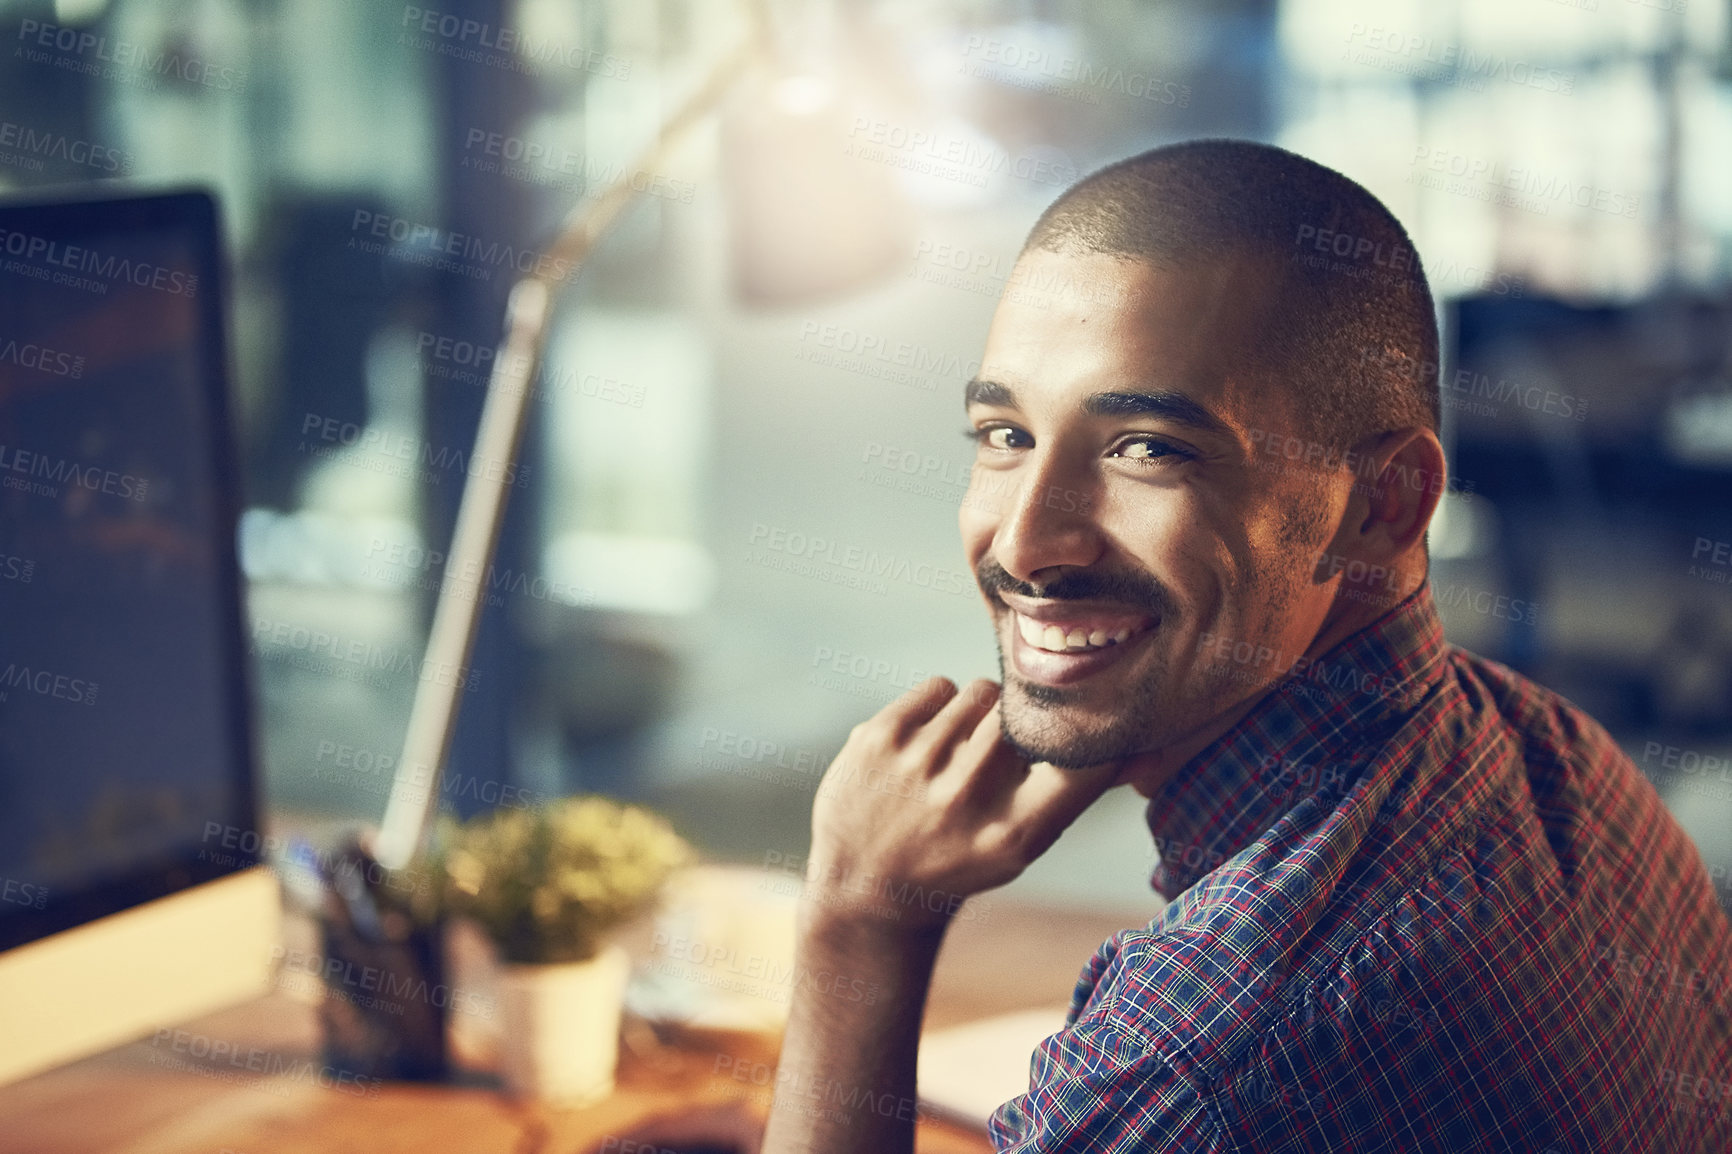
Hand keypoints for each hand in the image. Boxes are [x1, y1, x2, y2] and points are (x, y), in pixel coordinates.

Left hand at [803, 676, 1122, 933]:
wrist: (867, 884)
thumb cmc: (962, 856)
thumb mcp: (1023, 843)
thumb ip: (1077, 791)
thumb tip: (1149, 747)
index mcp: (1014, 834)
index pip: (1085, 760)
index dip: (1097, 731)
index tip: (1098, 721)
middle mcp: (966, 798)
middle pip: (1028, 714)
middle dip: (1023, 722)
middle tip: (1002, 750)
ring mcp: (918, 764)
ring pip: (983, 691)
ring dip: (981, 713)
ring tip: (960, 754)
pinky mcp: (879, 738)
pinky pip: (941, 686)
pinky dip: (940, 706)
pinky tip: (927, 745)